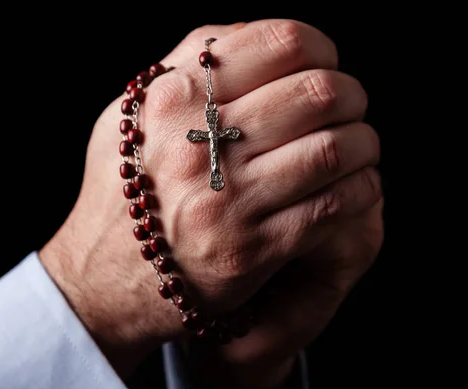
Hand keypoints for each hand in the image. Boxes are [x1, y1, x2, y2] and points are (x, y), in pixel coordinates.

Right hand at [39, 19, 380, 378]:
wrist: (103, 276)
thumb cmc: (124, 189)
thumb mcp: (131, 114)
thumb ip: (185, 66)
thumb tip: (252, 33)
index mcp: (173, 98)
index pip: (281, 42)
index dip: (322, 47)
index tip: (324, 65)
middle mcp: (198, 145)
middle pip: (319, 93)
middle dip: (352, 96)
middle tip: (350, 109)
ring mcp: (227, 200)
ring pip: (335, 149)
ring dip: (363, 144)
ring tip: (358, 148)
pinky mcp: (250, 250)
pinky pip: (334, 206)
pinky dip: (360, 189)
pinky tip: (353, 187)